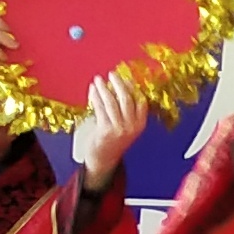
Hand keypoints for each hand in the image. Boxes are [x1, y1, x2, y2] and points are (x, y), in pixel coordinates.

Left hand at [72, 72, 148, 189]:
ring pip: (112, 102)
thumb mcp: (125, 127)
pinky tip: (93, 90)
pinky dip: (96, 97)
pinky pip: (100, 108)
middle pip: (126, 99)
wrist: (104, 159)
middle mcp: (132, 126)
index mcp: (140, 124)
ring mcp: (119, 129)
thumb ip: (125, 111)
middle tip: (112, 74)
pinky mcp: (106, 130)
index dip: (132, 88)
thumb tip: (119, 88)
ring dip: (105, 89)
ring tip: (99, 80)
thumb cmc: (113, 140)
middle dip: (119, 84)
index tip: (125, 78)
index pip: (140, 101)